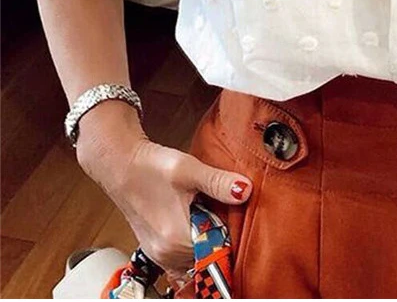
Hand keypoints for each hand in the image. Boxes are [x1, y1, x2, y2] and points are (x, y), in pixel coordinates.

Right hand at [76, 100, 251, 276]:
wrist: (121, 165)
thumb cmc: (151, 167)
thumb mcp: (189, 169)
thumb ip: (218, 182)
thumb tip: (245, 190)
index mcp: (176, 239)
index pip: (220, 248)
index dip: (230, 229)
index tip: (229, 212)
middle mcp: (166, 254)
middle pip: (209, 254)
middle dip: (218, 234)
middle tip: (215, 207)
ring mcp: (159, 255)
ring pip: (196, 258)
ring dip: (205, 240)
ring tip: (202, 211)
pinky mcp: (156, 251)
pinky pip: (182, 260)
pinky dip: (192, 247)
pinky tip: (194, 224)